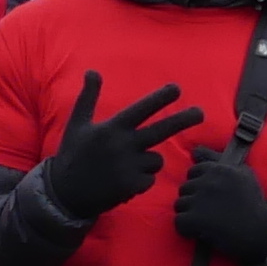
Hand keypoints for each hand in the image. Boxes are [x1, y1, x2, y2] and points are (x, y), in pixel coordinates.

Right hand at [39, 72, 202, 219]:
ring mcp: (129, 167)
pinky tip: (123, 182)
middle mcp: (123, 146)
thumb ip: (88, 97)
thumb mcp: (77, 124)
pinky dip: (141, 180)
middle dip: (183, 119)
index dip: (160, 98)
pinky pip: (150, 179)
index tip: (177, 89)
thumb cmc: (72, 155)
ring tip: (125, 167)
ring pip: (156, 159)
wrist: (64, 194)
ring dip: (148, 161)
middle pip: (161, 130)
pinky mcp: (132, 187)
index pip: (141, 109)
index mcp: (111, 129)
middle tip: (202, 112)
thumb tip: (92, 71)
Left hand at [170, 144, 266, 265]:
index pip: (193, 172)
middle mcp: (208, 182)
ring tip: (205, 221)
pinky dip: (187, 229)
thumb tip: (194, 150)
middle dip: (194, 199)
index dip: (200, 185)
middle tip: (209, 211)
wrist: (260, 232)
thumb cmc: (253, 202)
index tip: (211, 196)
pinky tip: (200, 232)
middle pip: (184, 188)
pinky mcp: (195, 220)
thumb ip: (216, 159)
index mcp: (219, 169)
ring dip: (189, 214)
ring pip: (179, 204)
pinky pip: (178, 222)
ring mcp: (200, 200)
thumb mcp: (243, 173)